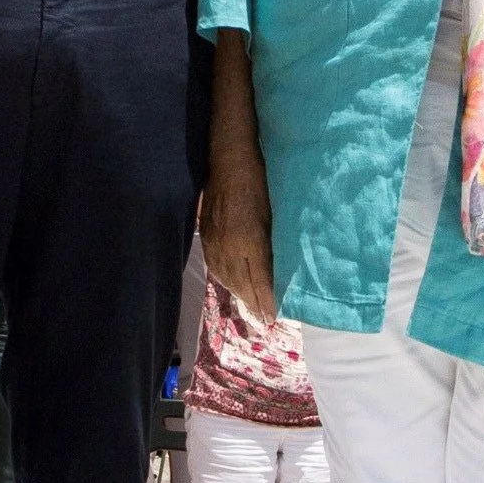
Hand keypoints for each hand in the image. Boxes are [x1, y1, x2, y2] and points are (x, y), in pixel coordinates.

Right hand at [202, 188, 278, 322]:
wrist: (230, 162)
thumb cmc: (260, 184)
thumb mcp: (273, 216)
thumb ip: (271, 246)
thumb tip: (277, 270)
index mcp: (249, 241)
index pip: (259, 280)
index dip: (265, 301)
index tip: (273, 317)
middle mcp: (229, 247)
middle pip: (241, 284)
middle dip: (253, 303)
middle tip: (264, 320)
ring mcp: (214, 242)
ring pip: (226, 278)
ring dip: (239, 294)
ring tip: (250, 306)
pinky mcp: (206, 237)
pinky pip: (215, 266)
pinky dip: (225, 280)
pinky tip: (233, 284)